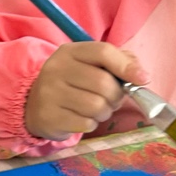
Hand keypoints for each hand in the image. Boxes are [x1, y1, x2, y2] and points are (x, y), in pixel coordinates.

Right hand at [25, 43, 145, 140]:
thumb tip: (141, 76)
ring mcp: (49, 94)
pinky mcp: (49, 117)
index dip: (127, 66)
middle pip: (103, 84)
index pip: (103, 52)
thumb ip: (118, 62)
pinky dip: (91, 124)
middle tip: (111, 100)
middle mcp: (56, 69)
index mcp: (69, 52)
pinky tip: (82, 118)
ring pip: (96, 106)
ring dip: (104, 112)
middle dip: (116, 96)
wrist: (33, 104)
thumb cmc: (71, 83)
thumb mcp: (90, 65)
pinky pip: (85, 123)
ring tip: (96, 110)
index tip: (143, 79)